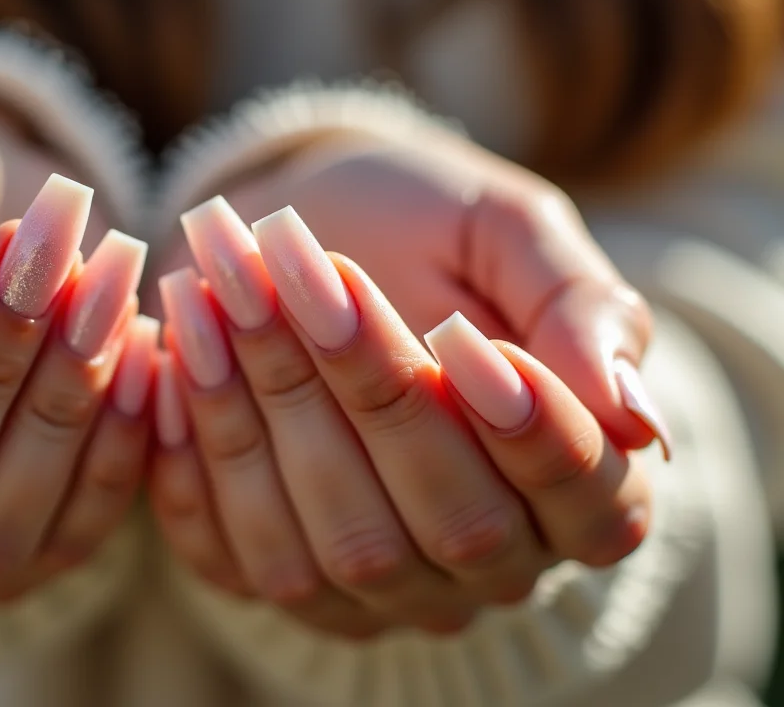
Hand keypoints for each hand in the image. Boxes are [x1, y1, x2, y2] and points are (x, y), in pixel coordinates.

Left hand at [148, 196, 654, 638]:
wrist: (297, 240)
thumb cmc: (417, 228)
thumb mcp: (506, 231)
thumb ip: (579, 308)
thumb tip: (635, 416)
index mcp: (577, 485)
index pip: (590, 499)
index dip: (535, 432)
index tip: (465, 337)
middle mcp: (484, 561)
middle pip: (454, 521)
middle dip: (371, 388)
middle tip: (305, 267)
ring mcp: (377, 588)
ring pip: (338, 542)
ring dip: (267, 407)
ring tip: (220, 286)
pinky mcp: (276, 578)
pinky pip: (233, 550)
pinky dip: (198, 449)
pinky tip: (180, 350)